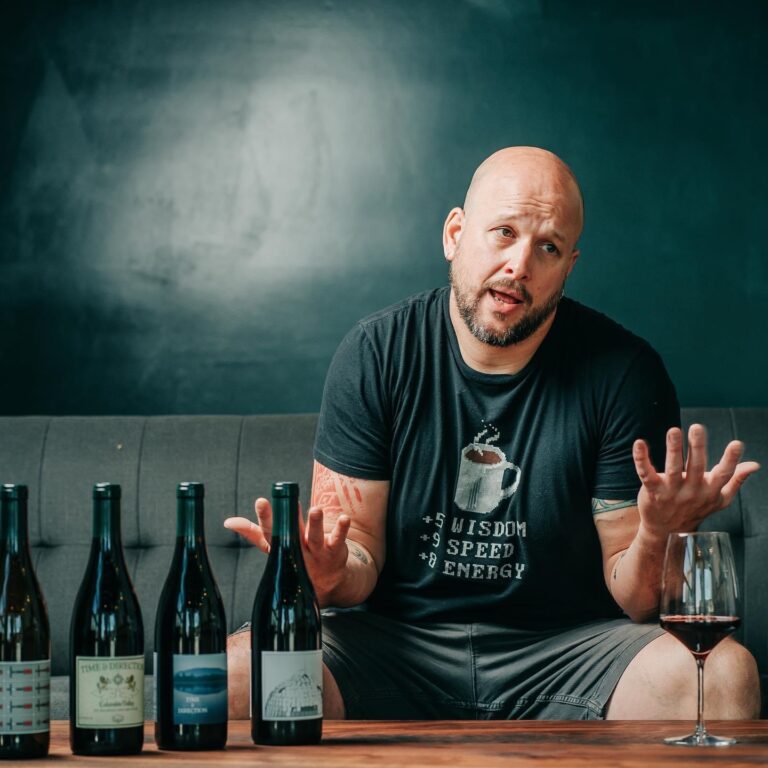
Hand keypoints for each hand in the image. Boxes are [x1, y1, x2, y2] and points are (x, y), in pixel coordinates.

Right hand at [223, 498, 351, 595]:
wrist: (324, 584)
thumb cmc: (294, 559)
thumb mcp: (274, 547)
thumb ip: (253, 532)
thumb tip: (228, 522)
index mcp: (281, 548)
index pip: (271, 532)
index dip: (265, 517)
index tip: (261, 501)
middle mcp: (298, 550)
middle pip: (292, 533)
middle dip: (290, 519)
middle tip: (289, 502)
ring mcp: (317, 552)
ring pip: (315, 537)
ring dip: (315, 523)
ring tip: (315, 510)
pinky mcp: (335, 551)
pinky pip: (339, 539)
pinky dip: (342, 529)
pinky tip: (345, 519)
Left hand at [633, 423, 759, 542]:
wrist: (667, 531)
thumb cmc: (696, 508)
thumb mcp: (719, 498)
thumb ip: (735, 480)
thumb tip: (754, 464)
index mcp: (710, 490)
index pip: (723, 474)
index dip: (731, 460)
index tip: (737, 444)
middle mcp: (692, 491)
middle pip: (696, 467)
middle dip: (697, 447)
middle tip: (697, 427)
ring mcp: (671, 492)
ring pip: (672, 468)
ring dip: (673, 449)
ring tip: (674, 430)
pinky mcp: (652, 491)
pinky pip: (646, 474)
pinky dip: (641, 459)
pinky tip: (639, 443)